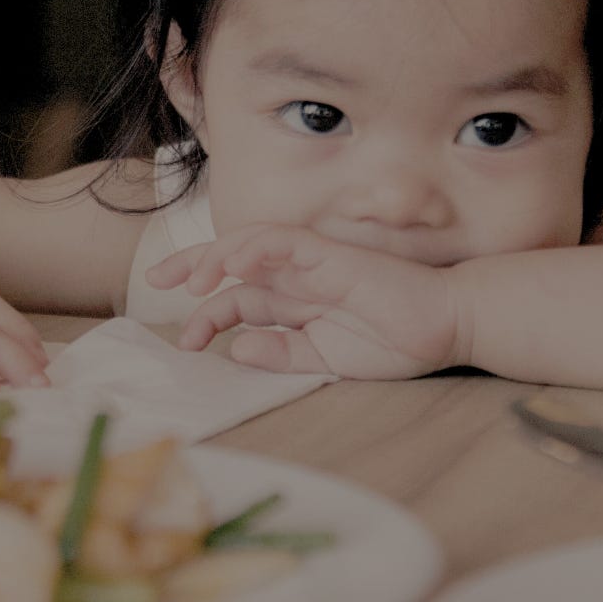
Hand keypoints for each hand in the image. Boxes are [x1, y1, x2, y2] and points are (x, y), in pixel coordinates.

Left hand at [146, 225, 462, 378]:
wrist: (446, 326)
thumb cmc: (393, 342)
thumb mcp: (325, 360)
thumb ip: (283, 355)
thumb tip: (238, 349)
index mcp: (294, 302)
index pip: (238, 298)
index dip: (206, 313)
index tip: (185, 341)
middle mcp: (296, 278)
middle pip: (232, 262)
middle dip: (191, 267)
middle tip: (157, 283)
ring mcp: (312, 261)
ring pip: (250, 244)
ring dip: (216, 256)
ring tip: (191, 280)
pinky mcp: (331, 254)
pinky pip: (284, 241)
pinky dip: (256, 247)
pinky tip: (234, 264)